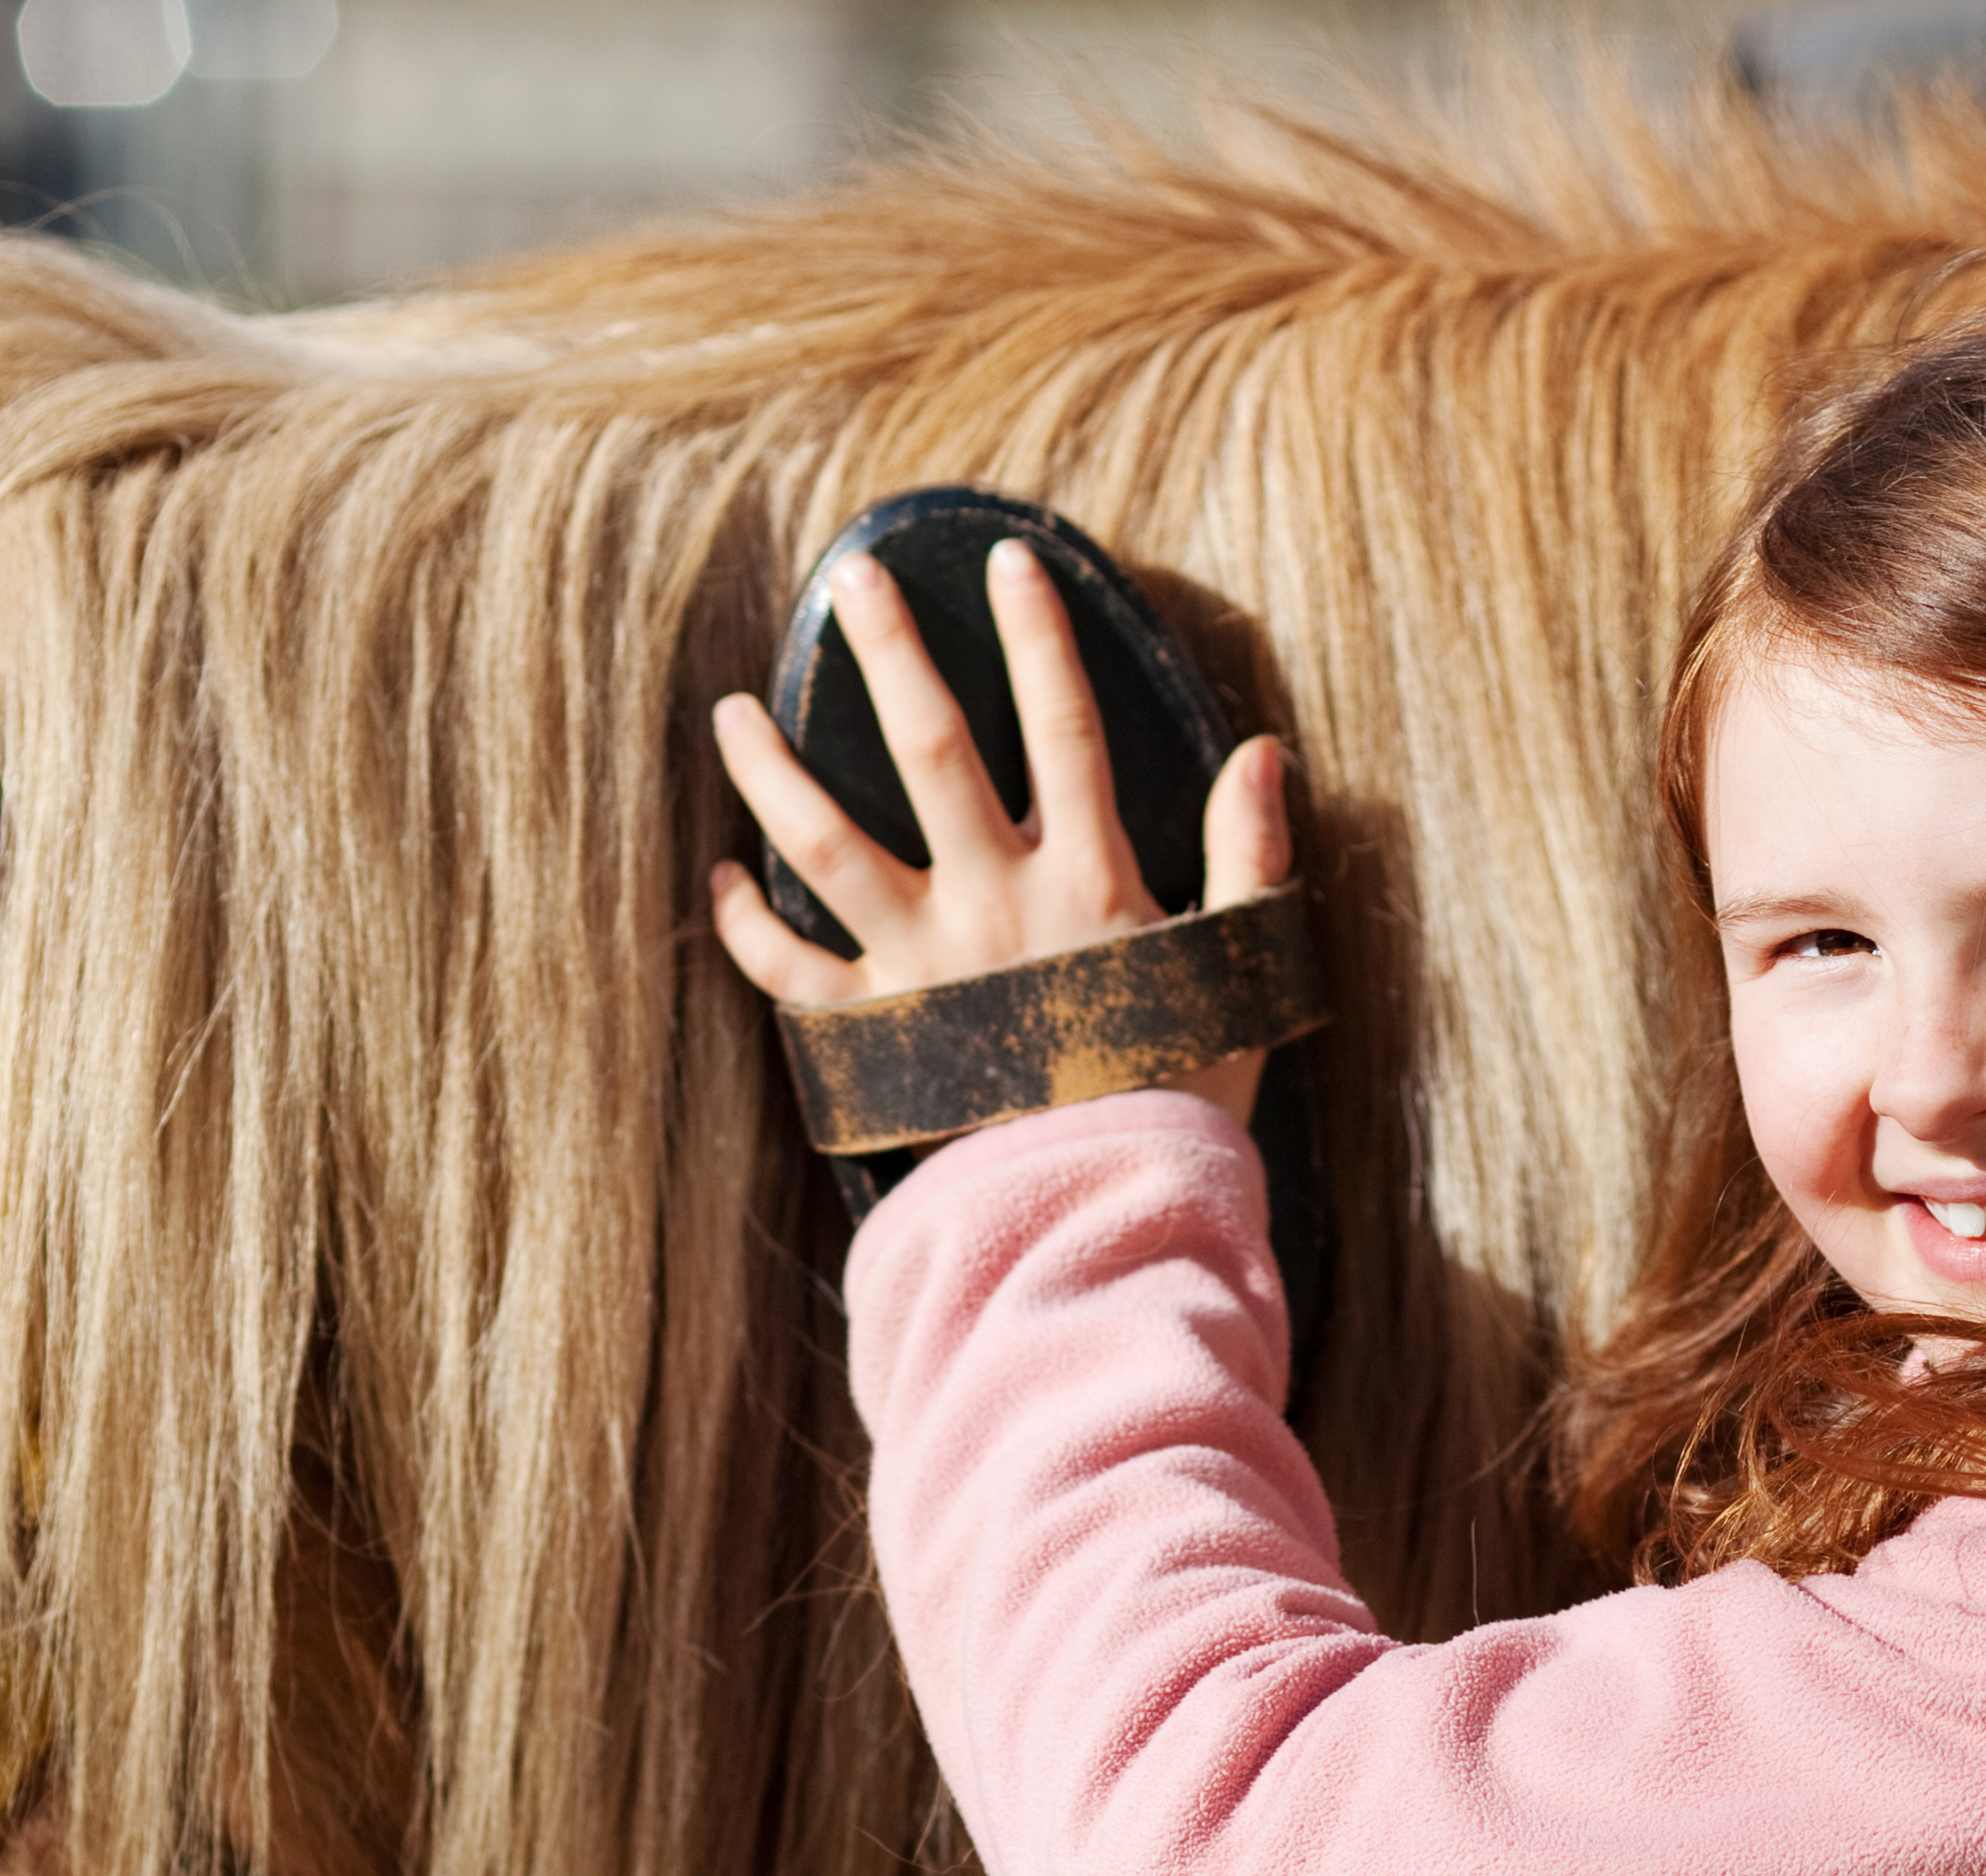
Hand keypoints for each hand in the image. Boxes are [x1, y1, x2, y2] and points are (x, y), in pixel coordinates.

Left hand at [710, 538, 1295, 1128]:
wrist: (1110, 1205)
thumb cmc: (1179, 1092)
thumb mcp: (1233, 969)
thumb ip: (1246, 857)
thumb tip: (1262, 751)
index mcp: (1088, 879)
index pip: (1065, 725)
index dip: (1039, 635)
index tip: (1010, 560)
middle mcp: (994, 905)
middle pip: (932, 750)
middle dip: (892, 654)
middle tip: (852, 581)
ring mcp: (924, 966)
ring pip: (827, 846)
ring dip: (773, 774)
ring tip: (731, 711)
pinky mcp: (876, 1036)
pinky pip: (790, 976)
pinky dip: (746, 930)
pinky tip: (722, 877)